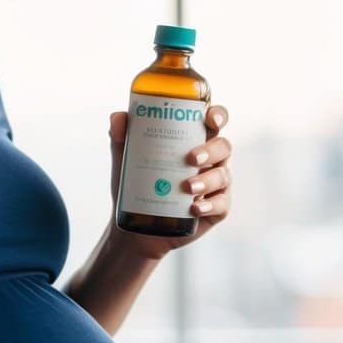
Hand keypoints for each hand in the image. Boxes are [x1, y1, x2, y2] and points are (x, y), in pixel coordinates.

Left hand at [108, 104, 232, 260]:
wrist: (137, 227)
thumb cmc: (137, 185)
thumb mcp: (125, 159)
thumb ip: (121, 135)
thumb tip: (118, 119)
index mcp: (194, 140)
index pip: (214, 121)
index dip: (217, 115)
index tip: (209, 119)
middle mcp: (210, 160)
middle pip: (224, 146)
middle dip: (211, 150)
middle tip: (191, 159)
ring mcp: (216, 185)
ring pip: (223, 175)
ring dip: (207, 180)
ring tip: (187, 187)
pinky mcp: (216, 209)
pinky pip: (222, 204)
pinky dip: (210, 205)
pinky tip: (195, 207)